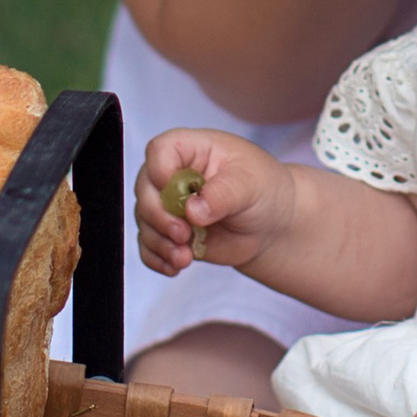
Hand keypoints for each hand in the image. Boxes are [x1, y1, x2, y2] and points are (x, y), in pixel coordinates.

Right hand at [133, 128, 291, 276]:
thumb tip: (192, 211)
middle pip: (145, 189)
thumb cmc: (263, 190)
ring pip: (145, 221)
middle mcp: (173, 174)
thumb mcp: (251, 185)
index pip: (161, 150)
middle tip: (183, 234)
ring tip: (184, 258)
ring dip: (160, 242)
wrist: (272, 224)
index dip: (161, 171)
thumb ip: (222, 194)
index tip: (181, 196)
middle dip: (159, 216)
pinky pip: (149, 245)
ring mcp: (169, 205)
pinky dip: (157, 258)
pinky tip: (175, 267)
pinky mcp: (169, 233)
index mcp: (193, 149)